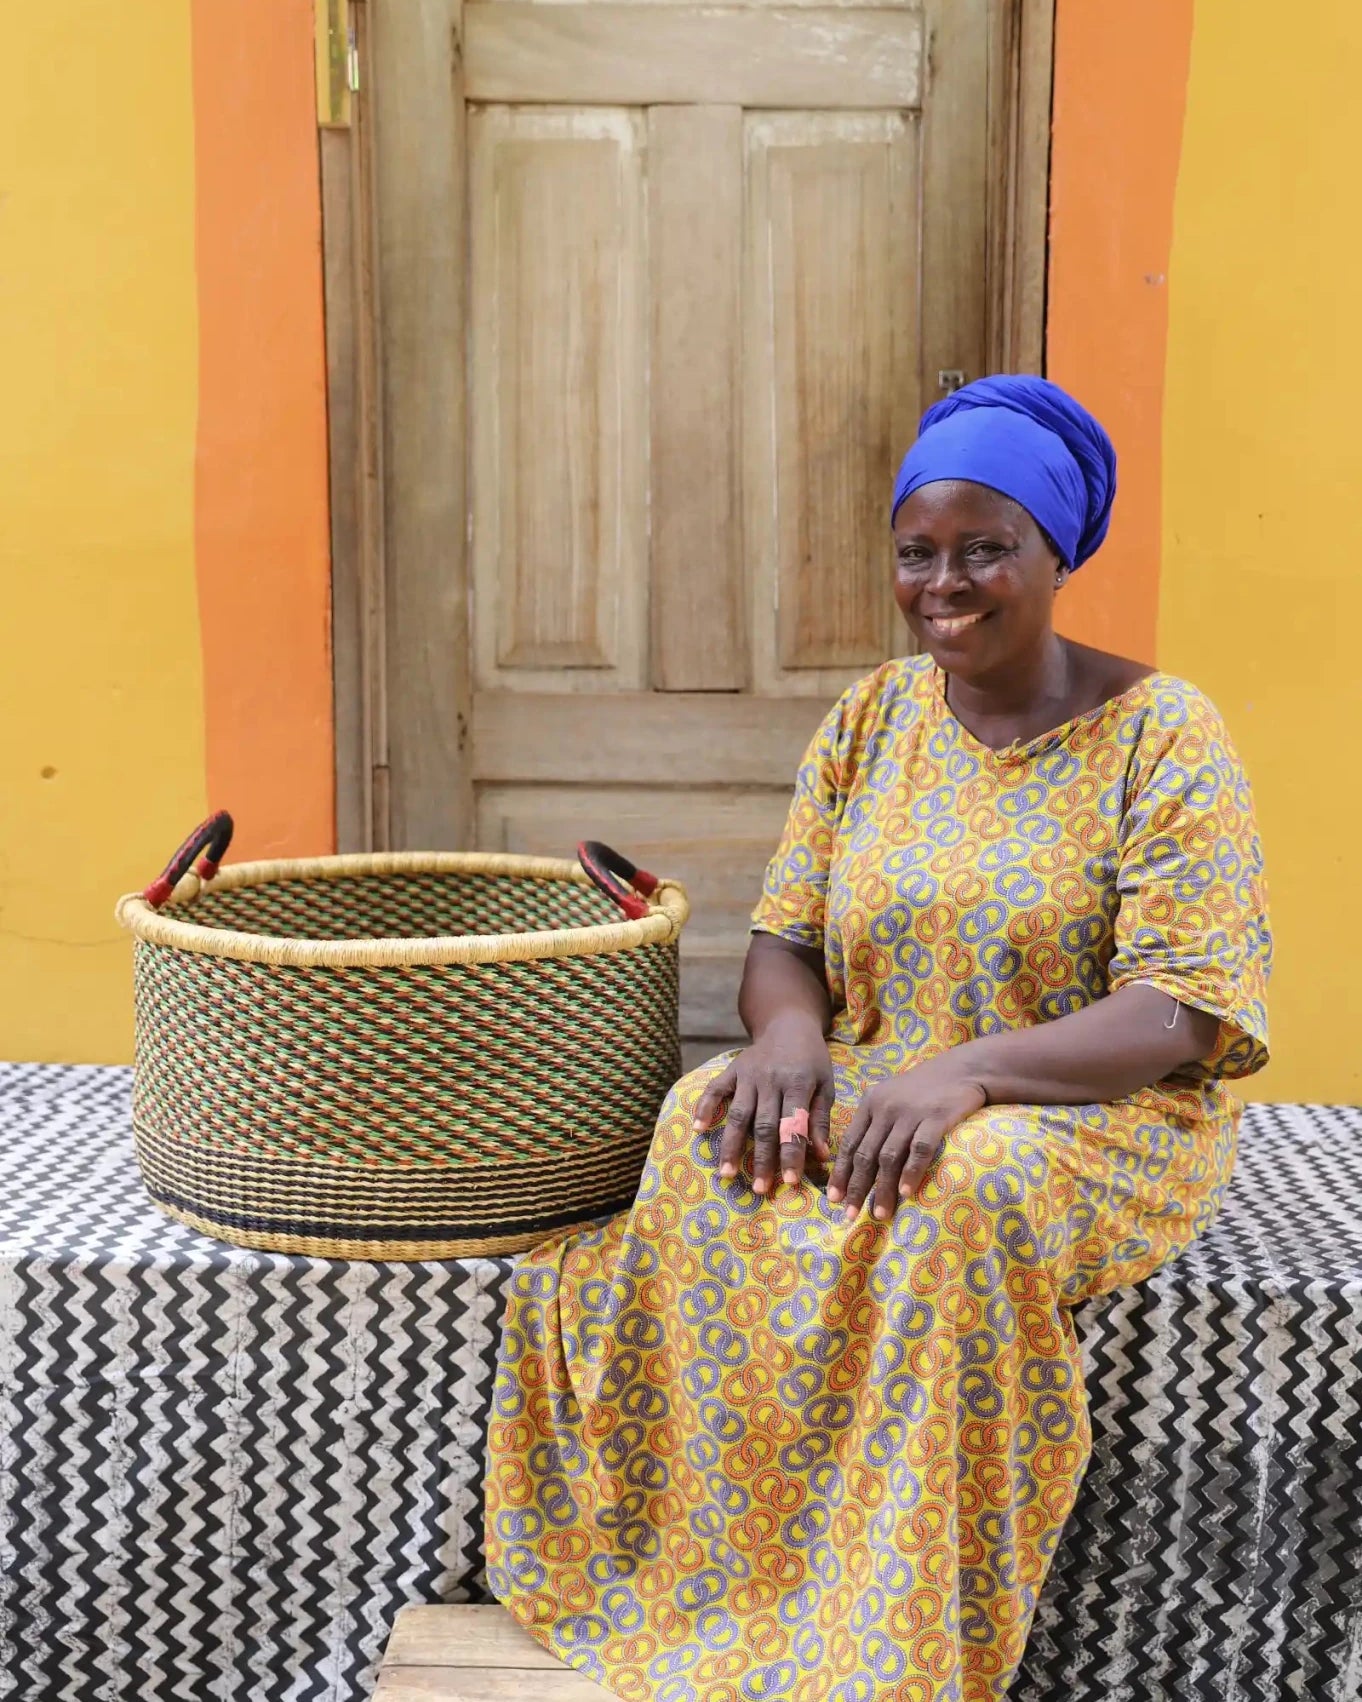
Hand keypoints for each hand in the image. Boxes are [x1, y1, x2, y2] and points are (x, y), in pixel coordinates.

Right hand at [692, 1014, 833, 1195]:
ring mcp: (748, 1074)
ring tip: (727, 1174)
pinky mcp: (732, 1069)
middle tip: (760, 1189)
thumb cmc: (812, 1060)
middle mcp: (771, 1079)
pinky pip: (715, 1089)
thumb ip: (821, 1120)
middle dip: (762, 1159)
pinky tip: (697, 1129)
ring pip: (739, 1114)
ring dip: (732, 1146)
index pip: (793, 1125)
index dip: (792, 1154)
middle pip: (764, 1126)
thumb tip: (823, 1157)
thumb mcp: (825, 1085)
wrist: (788, 1024)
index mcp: (798, 1083)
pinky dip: (704, 1107)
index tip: (790, 1182)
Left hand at [827, 1056, 985, 1223]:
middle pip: (866, 1154)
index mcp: (870, 1103)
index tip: (833, 1198)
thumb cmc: (923, 1089)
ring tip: (879, 1214)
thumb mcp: (890, 1097)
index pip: (850, 1143)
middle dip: (857, 1187)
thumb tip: (856, 1162)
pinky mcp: (935, 1118)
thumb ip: (873, 1123)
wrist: (961, 1070)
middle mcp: (885, 1108)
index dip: (841, 1172)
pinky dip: (911, 1173)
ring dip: (883, 1189)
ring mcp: (910, 1113)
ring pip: (889, 1157)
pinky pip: (919, 1150)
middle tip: (850, 1215)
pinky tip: (907, 1193)